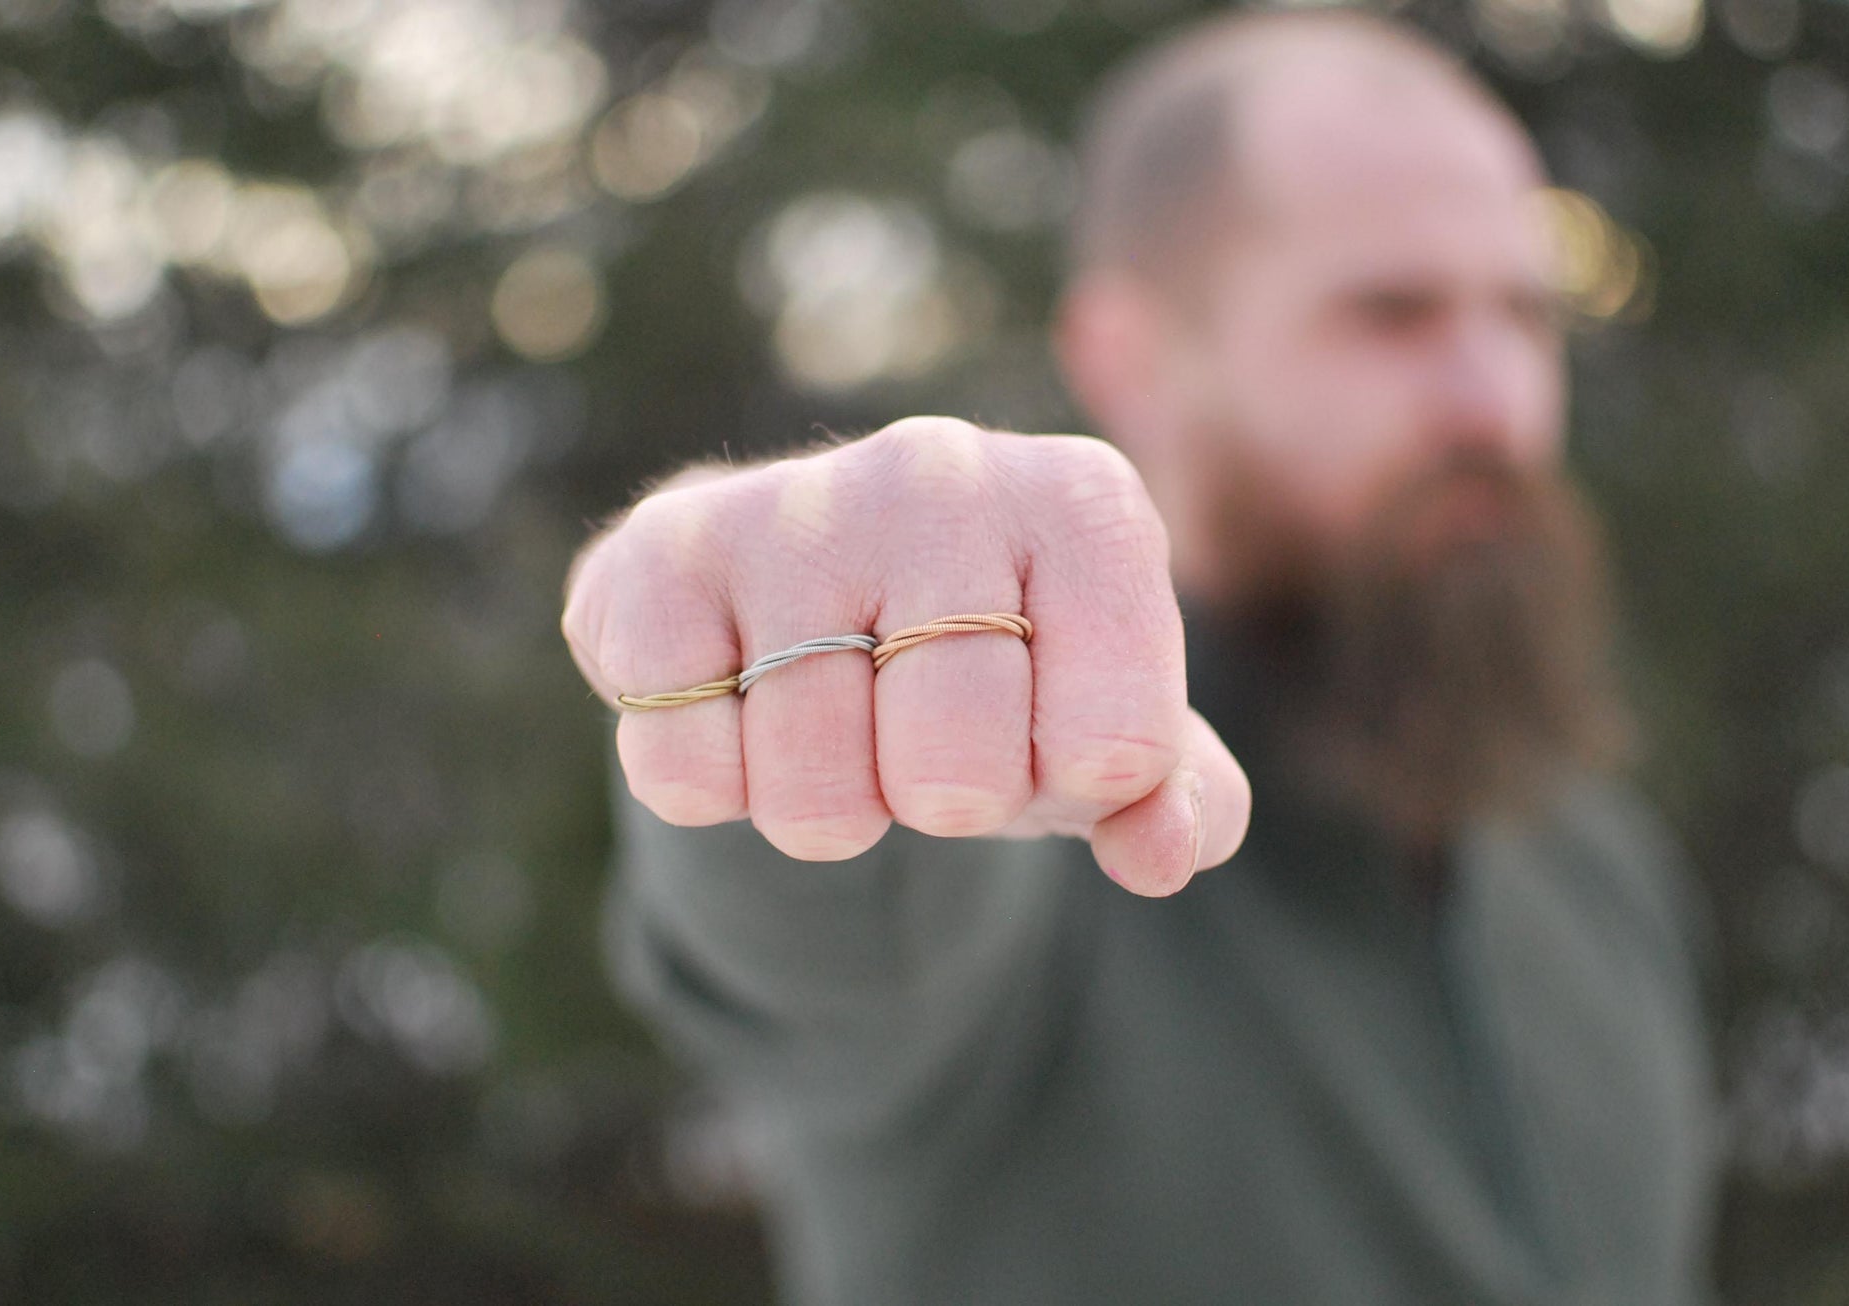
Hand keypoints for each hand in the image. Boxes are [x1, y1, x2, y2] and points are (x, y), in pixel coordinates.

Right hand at [562, 417, 1250, 895]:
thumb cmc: (993, 671)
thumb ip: (1183, 800)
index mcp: (1084, 505)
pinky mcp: (665, 550)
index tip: (1045, 732)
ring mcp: (798, 503)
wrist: (819, 597)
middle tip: (921, 741)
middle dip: (941, 805)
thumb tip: (1163, 851)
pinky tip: (740, 703)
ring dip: (823, 807)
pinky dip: (715, 784)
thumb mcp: (1105, 732)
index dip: (1071, 786)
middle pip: (958, 774)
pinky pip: (686, 768)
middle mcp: (944, 471)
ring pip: (813, 786)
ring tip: (832, 724)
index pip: (1118, 750)